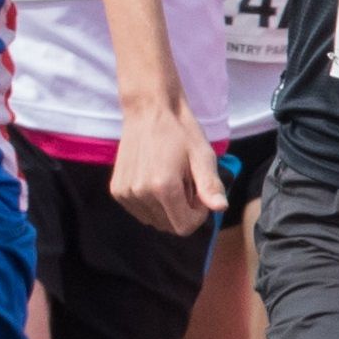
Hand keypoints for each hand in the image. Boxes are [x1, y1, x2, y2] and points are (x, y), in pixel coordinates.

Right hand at [108, 96, 215, 236]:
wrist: (148, 111)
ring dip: (166, 208)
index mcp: (163, 187)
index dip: (198, 215)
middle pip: (169, 226)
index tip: (198, 193)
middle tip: (185, 184)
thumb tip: (221, 208)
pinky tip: (154, 179)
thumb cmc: (180, 131)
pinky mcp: (117, 191)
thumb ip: (210, 185)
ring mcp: (125, 193)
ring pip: (154, 220)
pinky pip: (141, 212)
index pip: (184, 227)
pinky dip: (151, 203)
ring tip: (170, 179)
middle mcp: (140, 193)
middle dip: (183, 211)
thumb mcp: (203, 155)